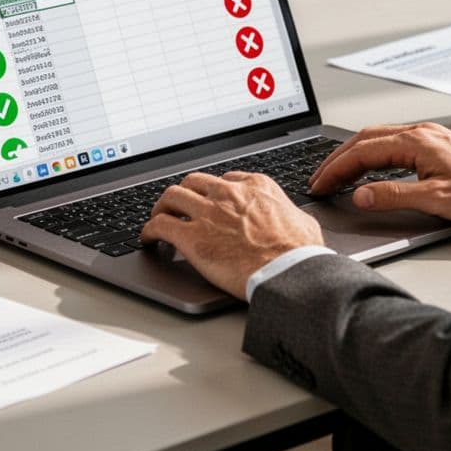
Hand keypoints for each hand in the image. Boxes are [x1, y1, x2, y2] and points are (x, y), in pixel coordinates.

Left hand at [139, 172, 324, 299]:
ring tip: (158, 218)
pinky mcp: (191, 237)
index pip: (225, 179)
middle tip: (179, 206)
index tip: (210, 200)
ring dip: (162, 207)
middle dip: (184, 193)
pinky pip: (159, 225)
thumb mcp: (303, 222)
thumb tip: (295, 221)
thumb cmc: (300, 252)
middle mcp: (228, 193)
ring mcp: (207, 212)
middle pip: (194, 183)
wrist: (288, 270)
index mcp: (255, 186)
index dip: (213, 191)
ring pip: (171, 197)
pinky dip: (148, 230)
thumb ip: (290, 215)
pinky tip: (147, 238)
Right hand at [308, 122, 450, 222]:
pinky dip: (371, 154)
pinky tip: (369, 167)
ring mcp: (427, 135)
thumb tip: (362, 195)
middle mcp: (419, 132)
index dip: (335, 168)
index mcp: (416, 142)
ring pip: (377, 138)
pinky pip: (391, 142)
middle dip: (337, 160)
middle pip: (364, 139)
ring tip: (337, 175)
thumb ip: (395, 196)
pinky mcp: (434, 143)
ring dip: (352, 155)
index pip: (361, 151)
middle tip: (319, 179)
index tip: (320, 183)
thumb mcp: (437, 200)